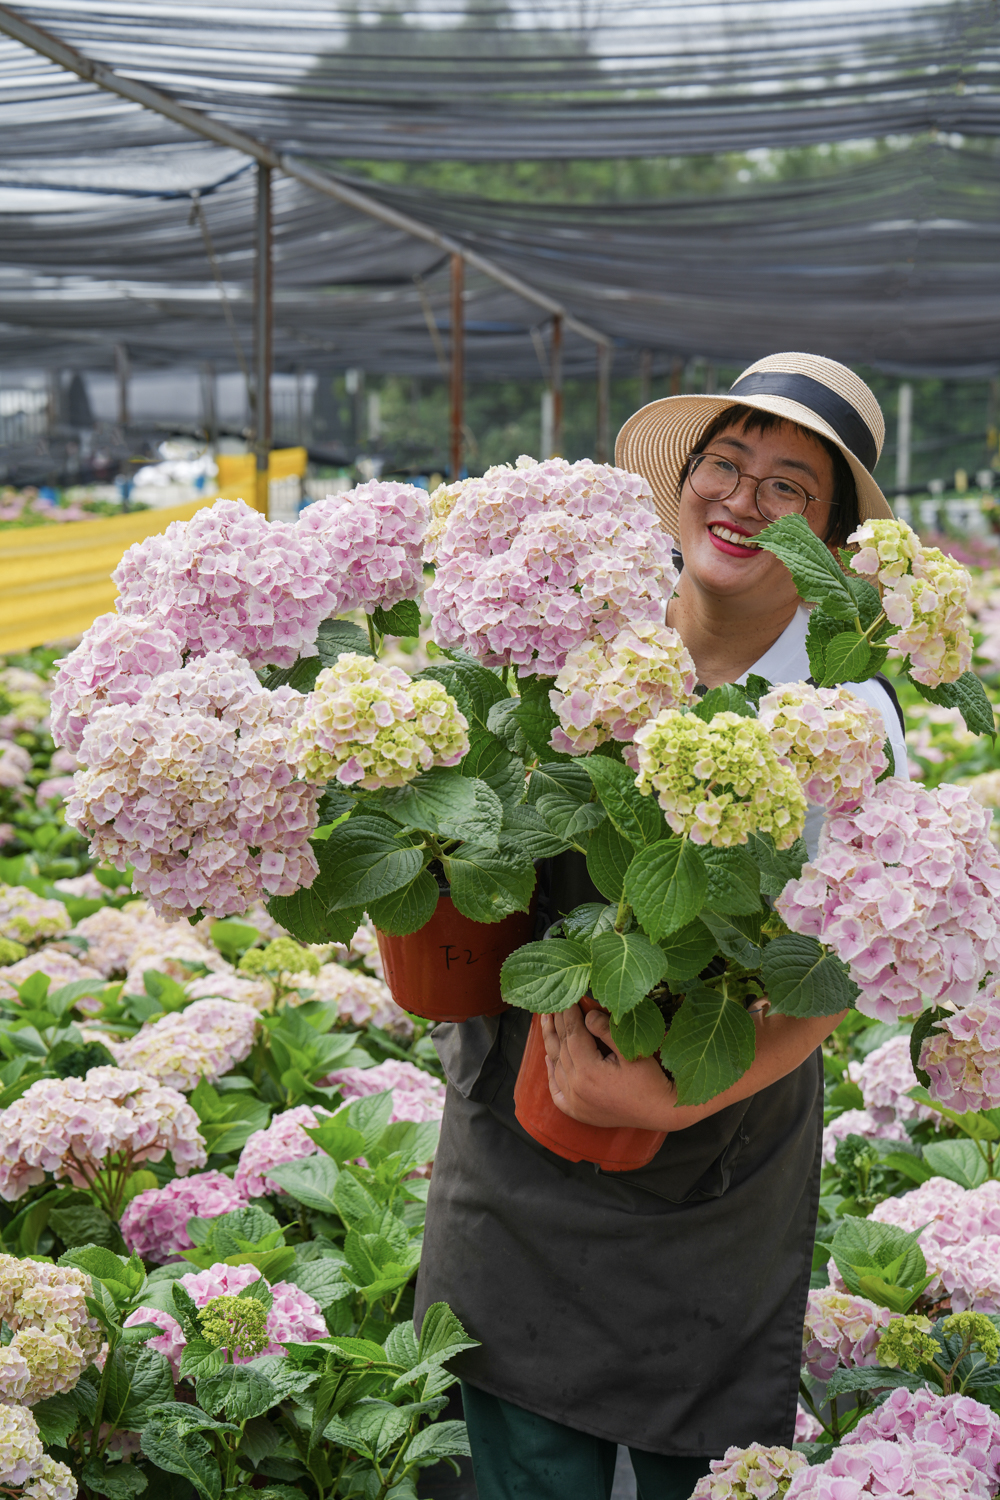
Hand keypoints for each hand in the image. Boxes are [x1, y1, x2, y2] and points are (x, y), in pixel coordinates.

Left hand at [540, 1005, 676, 1129]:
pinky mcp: (578, 1112)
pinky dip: (551, 1073)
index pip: (573, 1034)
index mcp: (589, 1071)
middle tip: (552, 1005)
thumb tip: (588, 1014)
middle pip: (562, 1048)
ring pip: (556, 1066)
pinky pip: (557, 1091)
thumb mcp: (632, 1050)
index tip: (567, 997)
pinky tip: (548, 1059)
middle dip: (558, 1024)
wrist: (660, 1111)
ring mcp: (575, 1102)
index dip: (569, 1014)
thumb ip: (607, 1030)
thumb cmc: (650, 1080)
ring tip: (547, 1023)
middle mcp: (576, 1088)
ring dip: (551, 1043)